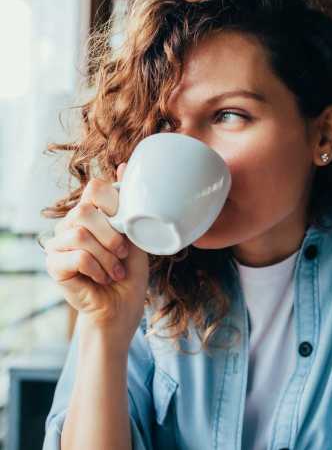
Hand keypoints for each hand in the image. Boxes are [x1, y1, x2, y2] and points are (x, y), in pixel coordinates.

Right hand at [44, 163, 149, 344]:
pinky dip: (97, 268)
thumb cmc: (130, 271)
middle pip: (85, 211)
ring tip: (115, 271)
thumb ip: (128, 205)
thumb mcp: (135, 234)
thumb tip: (122, 166)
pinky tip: (103, 278)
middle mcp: (70, 224)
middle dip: (112, 236)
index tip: (126, 226)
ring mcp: (58, 243)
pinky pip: (76, 256)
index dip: (113, 204)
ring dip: (107, 257)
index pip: (94, 189)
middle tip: (123, 255)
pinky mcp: (53, 264)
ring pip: (81, 234)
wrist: (122, 307)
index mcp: (91, 213)